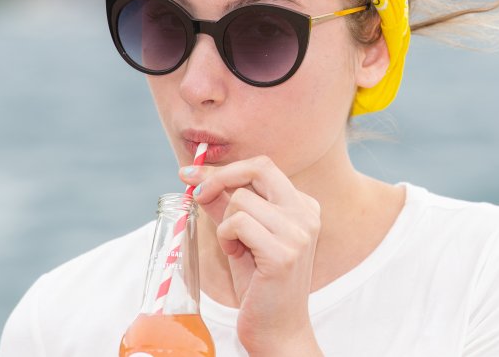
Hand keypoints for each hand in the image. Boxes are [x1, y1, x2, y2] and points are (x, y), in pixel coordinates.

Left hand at [180, 156, 322, 355]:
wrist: (278, 329)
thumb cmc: (260, 285)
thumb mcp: (241, 237)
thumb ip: (223, 205)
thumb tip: (196, 178)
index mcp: (303, 206)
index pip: (262, 168)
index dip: (225, 168)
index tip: (192, 174)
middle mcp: (306, 213)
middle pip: (259, 169)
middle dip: (220, 177)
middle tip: (197, 193)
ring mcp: (298, 232)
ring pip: (240, 200)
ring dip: (224, 223)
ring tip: (234, 247)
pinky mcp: (283, 252)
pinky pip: (238, 223)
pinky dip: (226, 237)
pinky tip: (236, 255)